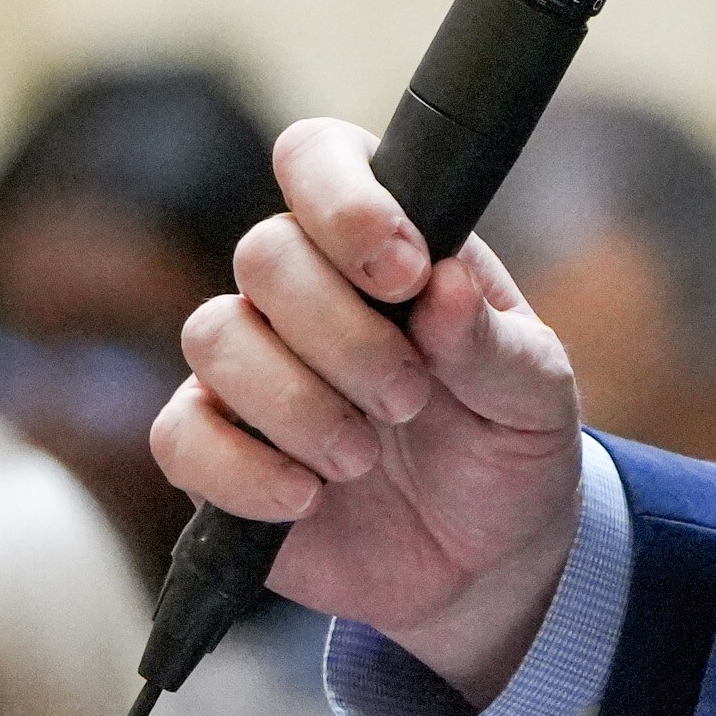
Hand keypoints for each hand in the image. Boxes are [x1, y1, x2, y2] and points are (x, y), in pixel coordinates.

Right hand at [149, 116, 584, 706]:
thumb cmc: (508, 443)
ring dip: (297, 403)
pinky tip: (307, 498)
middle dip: (342, 334)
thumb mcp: (536, 394)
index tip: (407, 272)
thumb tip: (443, 286)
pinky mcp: (216, 452)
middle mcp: (301, 289)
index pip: (317, 158)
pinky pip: (179, 437)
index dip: (344, 202)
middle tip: (410, 399)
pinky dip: (242, 471)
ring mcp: (249, 368)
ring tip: (363, 459)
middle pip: (263, 253)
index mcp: (380, 240)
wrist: (485, 558)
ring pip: (214, 336)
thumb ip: (495, 343)